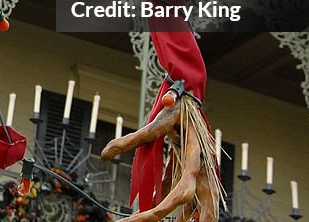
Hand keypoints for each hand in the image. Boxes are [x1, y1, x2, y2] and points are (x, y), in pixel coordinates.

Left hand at [101, 97, 218, 221]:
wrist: (191, 98)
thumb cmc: (175, 109)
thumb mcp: (155, 122)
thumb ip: (130, 139)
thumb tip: (104, 154)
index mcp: (193, 157)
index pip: (179, 194)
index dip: (161, 210)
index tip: (141, 218)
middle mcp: (202, 167)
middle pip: (204, 206)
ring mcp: (202, 170)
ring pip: (203, 203)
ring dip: (190, 217)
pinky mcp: (195, 169)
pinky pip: (191, 193)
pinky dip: (184, 207)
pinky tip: (167, 214)